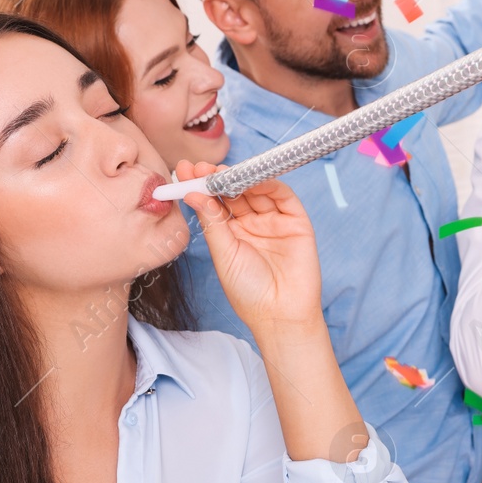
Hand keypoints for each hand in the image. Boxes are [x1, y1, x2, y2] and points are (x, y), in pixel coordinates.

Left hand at [177, 159, 322, 334]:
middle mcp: (252, 224)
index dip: (201, 185)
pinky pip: (283, 196)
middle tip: (199, 168)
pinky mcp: (296, 221)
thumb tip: (192, 193)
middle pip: (234, 191)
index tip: (184, 171)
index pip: (214, 202)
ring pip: (256, 190)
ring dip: (239, 177)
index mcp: (231, 234)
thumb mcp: (223, 254)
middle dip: (216, 177)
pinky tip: (250, 179)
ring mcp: (274, 221)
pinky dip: (268, 183)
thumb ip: (212, 221)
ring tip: (221, 172)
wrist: (280, 314)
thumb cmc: (249, 292)